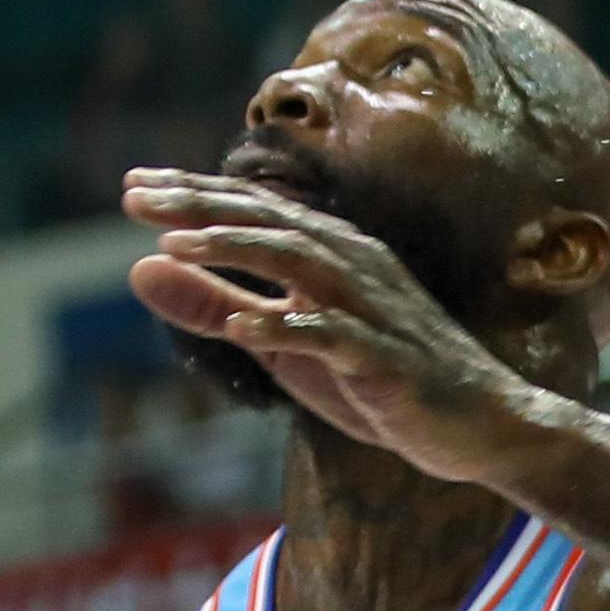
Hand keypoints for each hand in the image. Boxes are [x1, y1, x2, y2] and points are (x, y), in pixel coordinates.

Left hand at [126, 170, 563, 489]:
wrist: (477, 425)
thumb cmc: (373, 376)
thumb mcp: (278, 341)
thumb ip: (211, 303)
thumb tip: (139, 265)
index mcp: (326, 253)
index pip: (252, 210)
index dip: (193, 195)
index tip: (131, 186)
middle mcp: (350, 266)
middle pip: (269, 221)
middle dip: (201, 204)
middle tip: (135, 196)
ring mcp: (372, 310)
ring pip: (300, 261)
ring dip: (237, 248)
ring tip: (176, 241)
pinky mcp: (387, 359)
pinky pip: (335, 336)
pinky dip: (288, 327)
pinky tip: (240, 325)